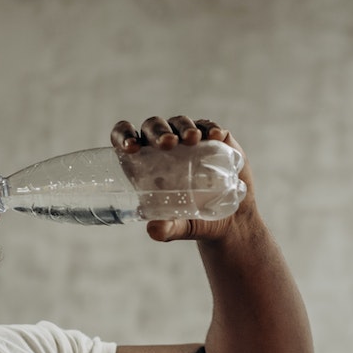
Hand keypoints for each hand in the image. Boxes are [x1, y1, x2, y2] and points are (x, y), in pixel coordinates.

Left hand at [110, 115, 255, 242]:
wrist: (229, 221)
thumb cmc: (194, 221)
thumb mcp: (179, 228)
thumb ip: (166, 229)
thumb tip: (154, 230)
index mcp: (144, 164)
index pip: (125, 139)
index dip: (123, 136)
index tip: (131, 148)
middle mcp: (163, 147)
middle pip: (153, 127)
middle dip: (158, 131)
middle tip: (168, 143)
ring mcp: (187, 140)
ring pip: (178, 122)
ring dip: (183, 126)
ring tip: (193, 139)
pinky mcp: (212, 139)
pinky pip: (208, 126)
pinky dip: (210, 127)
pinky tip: (216, 135)